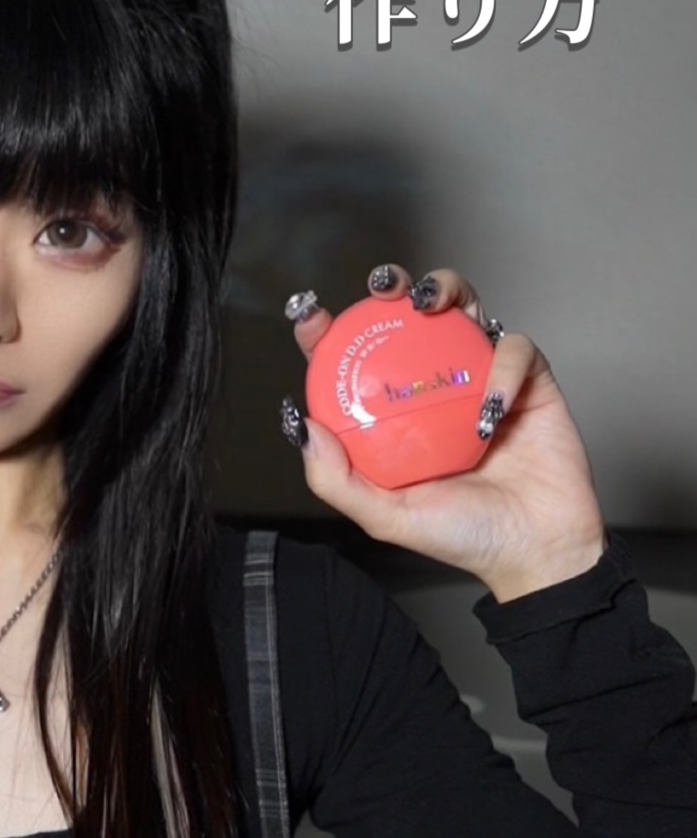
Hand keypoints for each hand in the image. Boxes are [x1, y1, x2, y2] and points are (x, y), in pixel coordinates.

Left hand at [285, 266, 606, 599]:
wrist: (536, 552)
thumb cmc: (463, 536)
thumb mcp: (386, 516)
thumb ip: (338, 480)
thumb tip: (302, 426)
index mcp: (397, 414)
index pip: (357, 360)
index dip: (331, 332)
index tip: (312, 318)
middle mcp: (437, 387)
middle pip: (412, 316)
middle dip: (395, 285)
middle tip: (383, 287)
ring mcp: (483, 379)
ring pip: (465, 309)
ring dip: (447, 289)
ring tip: (429, 304)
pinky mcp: (531, 382)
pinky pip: (517, 351)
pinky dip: (504, 369)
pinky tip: (492, 406)